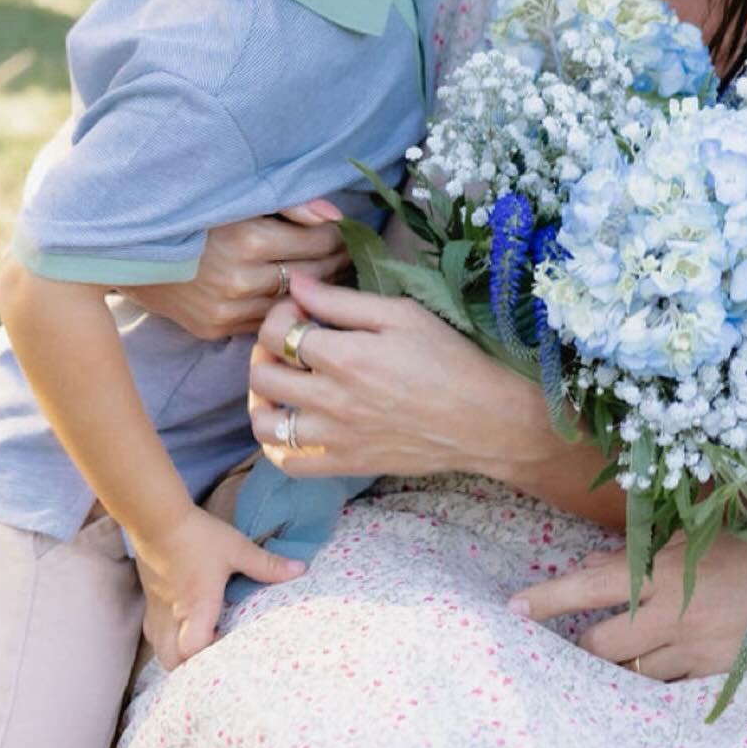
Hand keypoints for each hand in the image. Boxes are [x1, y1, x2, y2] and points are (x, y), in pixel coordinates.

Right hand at [127, 200, 347, 341]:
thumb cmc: (187, 211)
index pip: (320, 241)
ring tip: (327, 272)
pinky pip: (265, 320)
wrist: (124, 248)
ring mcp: (226, 310)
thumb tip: (335, 217)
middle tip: (347, 252)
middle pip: (313, 274)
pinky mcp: (215, 328)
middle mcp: (239, 280)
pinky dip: (282, 306)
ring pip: (293, 302)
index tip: (346, 230)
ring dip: (314, 287)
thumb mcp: (235, 196)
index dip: (339, 234)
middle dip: (335, 260)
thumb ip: (288, 203)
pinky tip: (293, 294)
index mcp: (248, 240)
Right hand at [132, 502, 305, 669]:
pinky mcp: (150, 600)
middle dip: (190, 665)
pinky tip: (183, 626)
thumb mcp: (237, 549)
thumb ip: (268, 565)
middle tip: (213, 650)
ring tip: (200, 641)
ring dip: (178, 653)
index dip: (209, 656)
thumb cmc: (199, 536)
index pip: (192, 651)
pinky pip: (153, 633)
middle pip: (171, 660)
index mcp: (196, 607)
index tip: (228, 642)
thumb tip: (301, 570)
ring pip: (159, 649)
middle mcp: (174, 615)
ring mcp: (158, 610)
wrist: (157, 518)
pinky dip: (166, 638)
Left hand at [249, 273, 559, 480]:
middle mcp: (331, 398)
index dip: (279, 314)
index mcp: (345, 355)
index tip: (299, 311)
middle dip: (265, 352)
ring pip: (265, 425)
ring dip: (263, 402)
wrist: (483, 419)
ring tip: (281, 387)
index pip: (277, 332)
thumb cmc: (449, 359)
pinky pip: (289, 463)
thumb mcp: (402, 314)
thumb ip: (343, 300)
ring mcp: (335, 437)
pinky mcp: (345, 464)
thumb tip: (295, 283)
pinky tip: (294, 425)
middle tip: (287, 345)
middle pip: (263, 375)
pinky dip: (279, 446)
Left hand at [511, 531, 746, 678]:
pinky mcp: (714, 676)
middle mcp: (671, 617)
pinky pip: (666, 688)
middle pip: (600, 644)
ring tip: (622, 652)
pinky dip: (653, 679)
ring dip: (619, 663)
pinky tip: (656, 669)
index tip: (512, 609)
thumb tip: (595, 561)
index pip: (589, 586)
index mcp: (665, 572)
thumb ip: (649, 548)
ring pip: (629, 672)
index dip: (547, 599)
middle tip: (582, 635)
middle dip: (584, 643)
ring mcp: (692, 653)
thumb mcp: (704, 534)